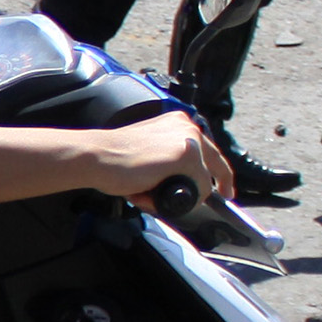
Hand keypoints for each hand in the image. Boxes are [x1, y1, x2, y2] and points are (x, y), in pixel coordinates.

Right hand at [94, 109, 229, 203]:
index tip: (224, 189)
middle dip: (210, 187)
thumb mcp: (152, 151)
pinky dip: (175, 199)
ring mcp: (190, 141)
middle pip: (215, 164)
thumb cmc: (115, 158)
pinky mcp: (187, 157)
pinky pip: (197, 189)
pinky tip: (151, 192)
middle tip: (220, 199)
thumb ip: (172, 162)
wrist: (98, 157)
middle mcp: (188, 127)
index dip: (220, 173)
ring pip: (203, 181)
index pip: (209, 150)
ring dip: (181, 194)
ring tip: (149, 193)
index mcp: (179, 122)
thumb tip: (186, 185)